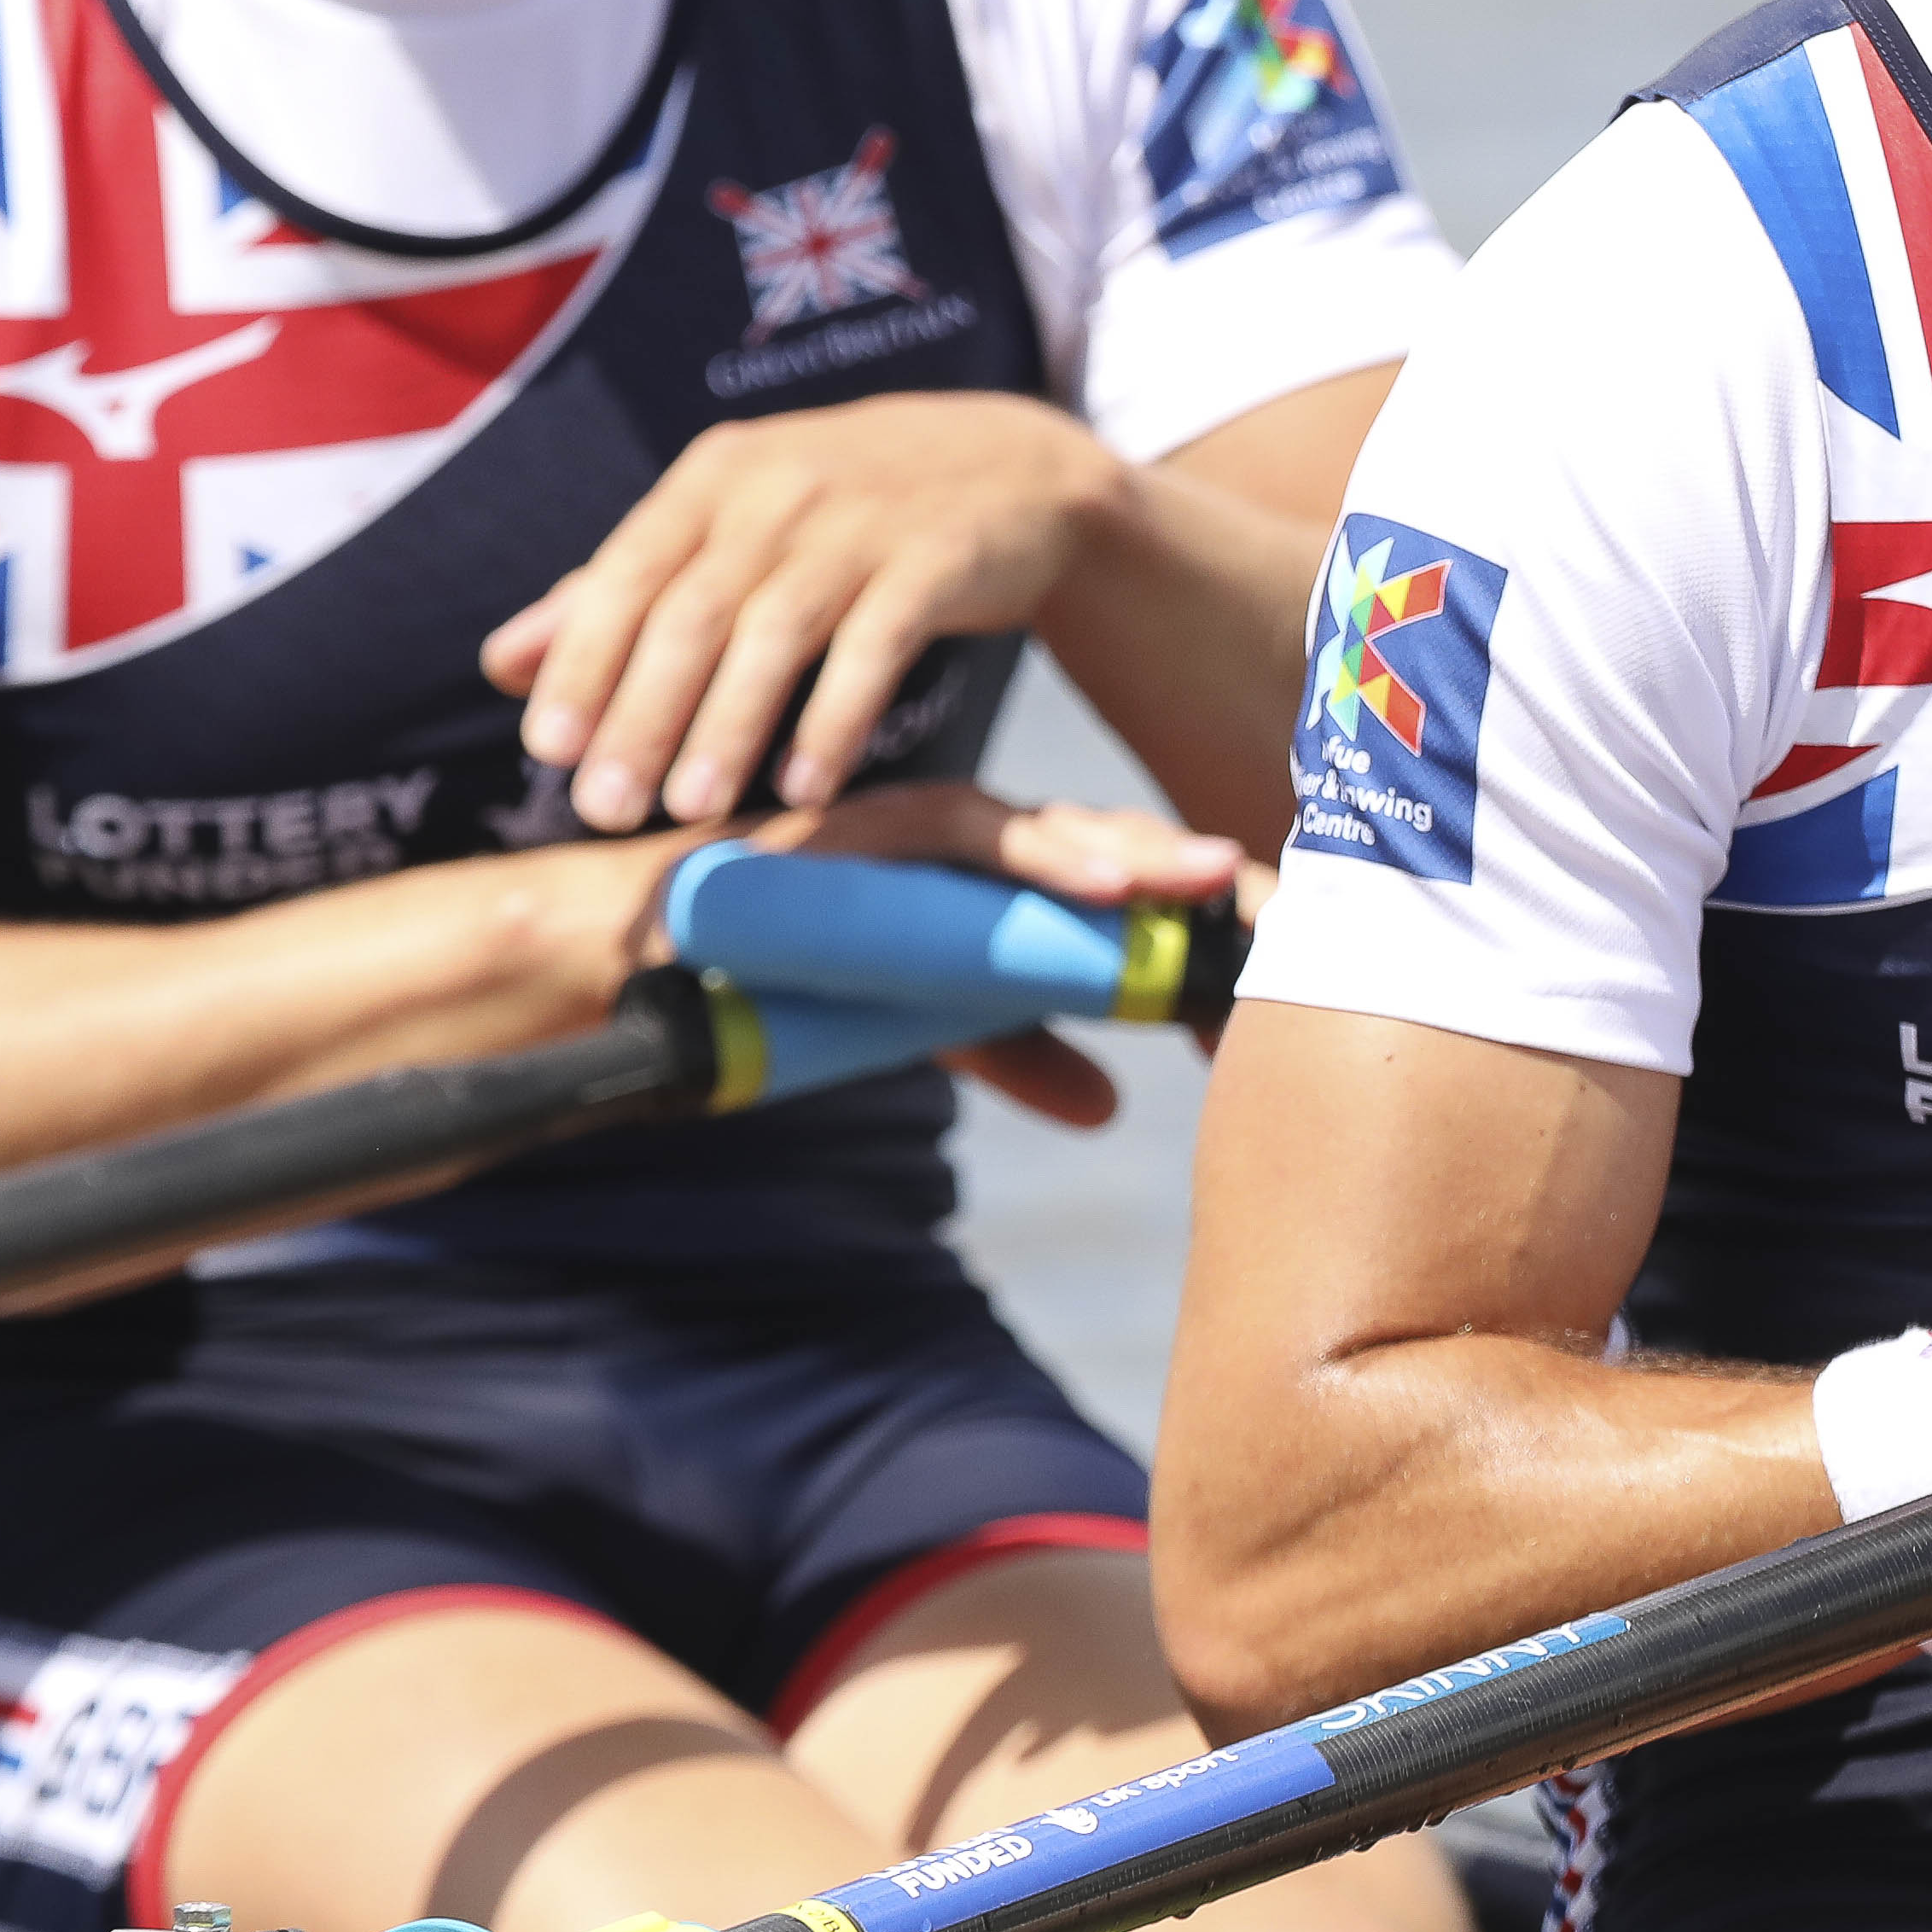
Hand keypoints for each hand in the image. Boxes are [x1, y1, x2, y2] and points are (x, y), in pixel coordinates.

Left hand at [481, 393, 1138, 831]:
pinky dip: (835, 718)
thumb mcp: (730, 526)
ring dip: (728, 726)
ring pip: (776, 632)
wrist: (1012, 468)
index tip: (548, 749)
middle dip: (643, 714)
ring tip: (691, 811)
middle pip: (693, 611)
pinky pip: (876, 645)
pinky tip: (805, 785)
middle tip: (605, 810)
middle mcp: (779, 488)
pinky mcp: (938, 558)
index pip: (627, 572)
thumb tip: (503, 662)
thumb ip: (622, 592)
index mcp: (713, 477)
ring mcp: (861, 520)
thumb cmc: (843, 511)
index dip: (584, 660)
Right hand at [750, 777, 1246, 1130]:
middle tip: (1293, 903)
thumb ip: (1012, 1047)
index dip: (1200, 908)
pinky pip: (959, 834)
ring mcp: (917, 828)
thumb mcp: (920, 1023)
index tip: (1295, 943)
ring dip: (1134, 853)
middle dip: (1195, 874)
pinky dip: (1032, 852)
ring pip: (1047, 829)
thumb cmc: (780, 980)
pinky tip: (1099, 878)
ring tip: (1213, 878)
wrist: (635, 961)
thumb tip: (1111, 1104)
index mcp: (992, 878)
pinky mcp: (863, 827)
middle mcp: (968, 840)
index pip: (1117, 879)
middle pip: (1105, 845)